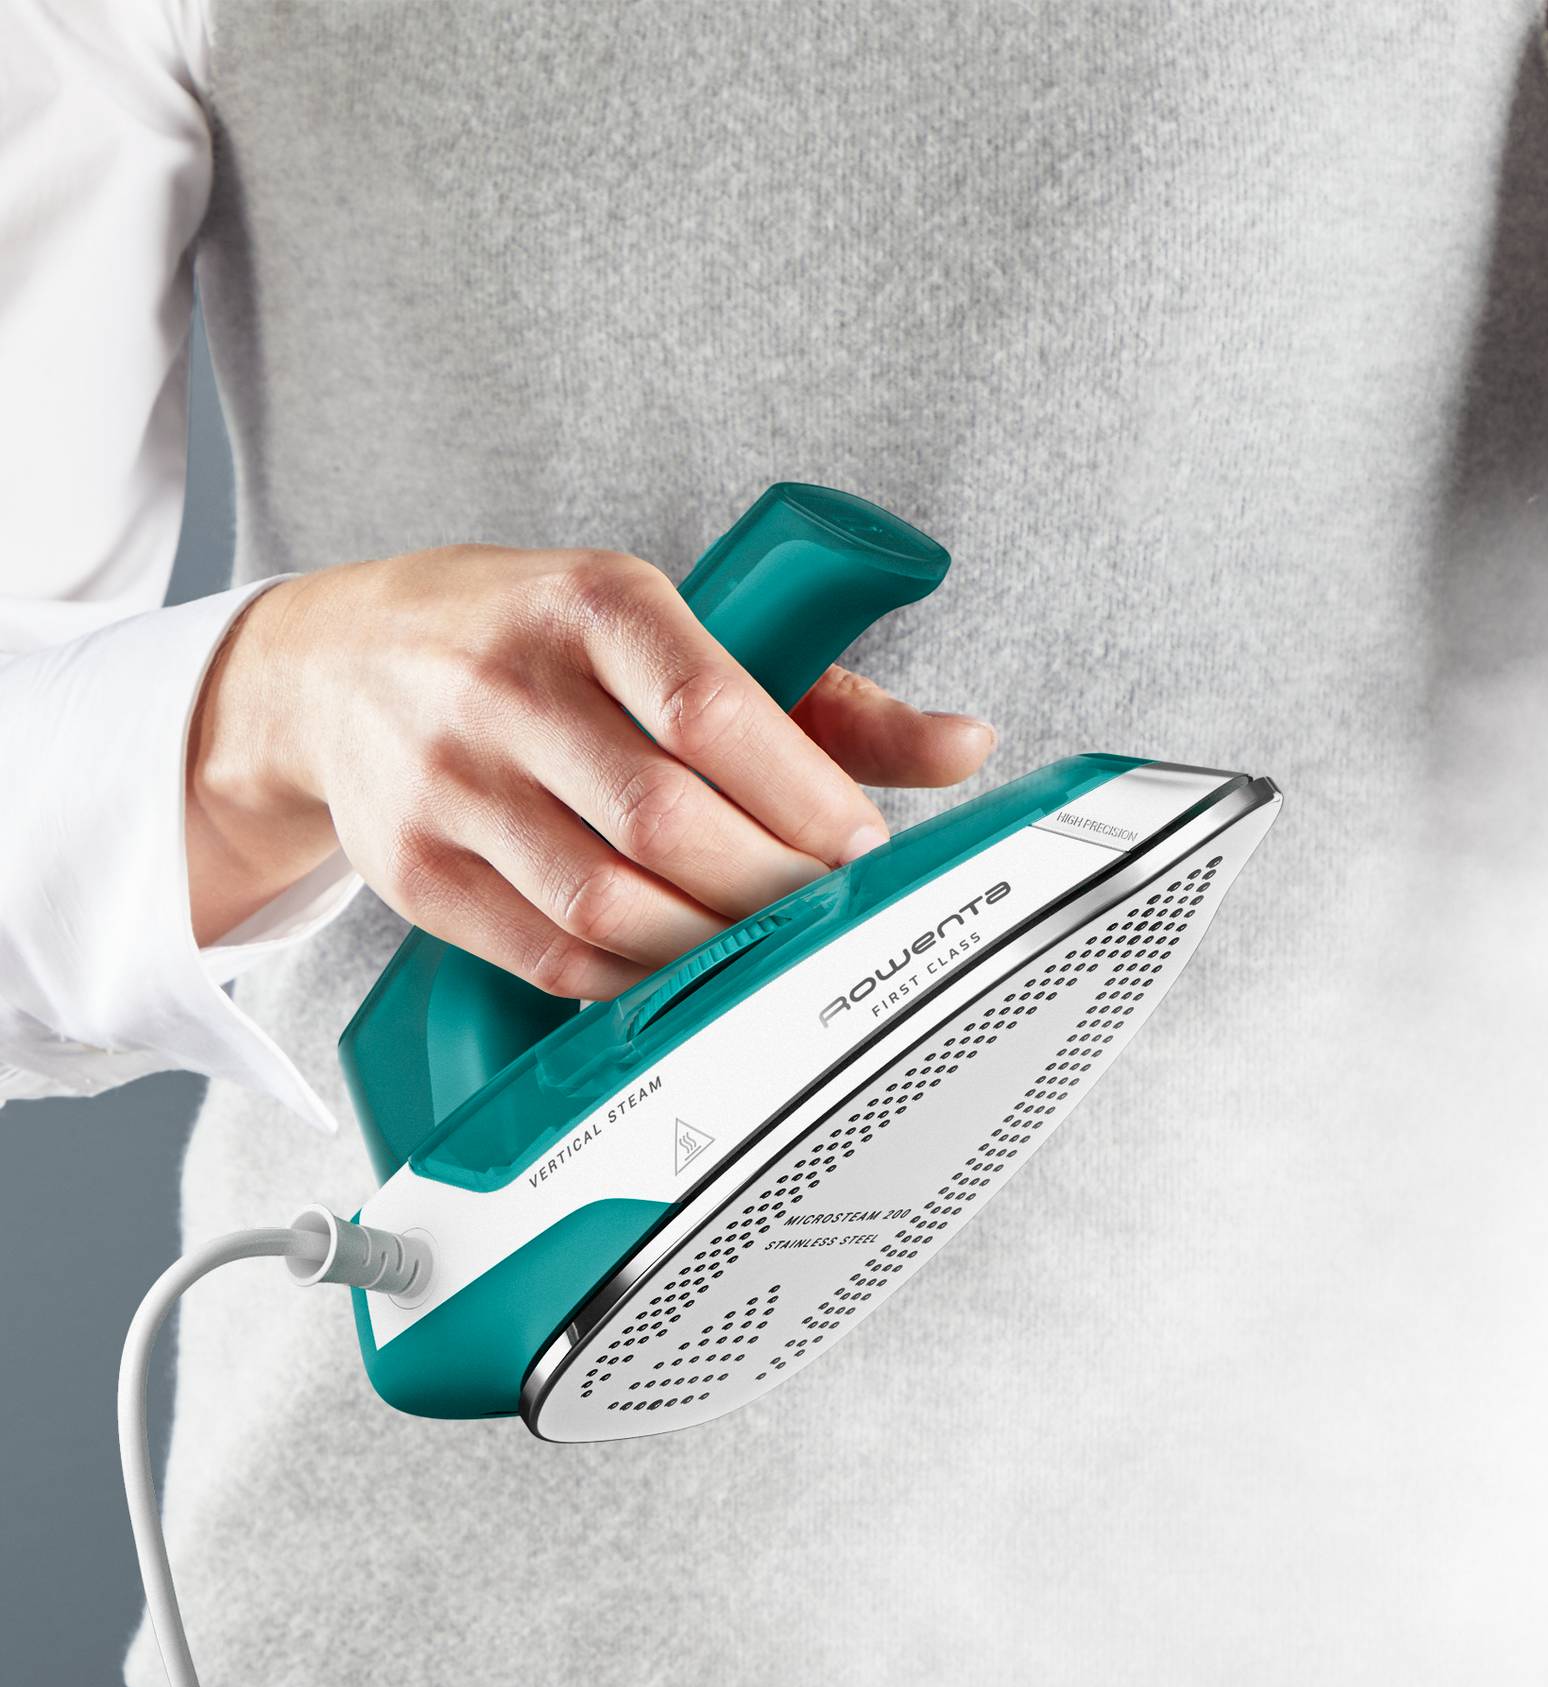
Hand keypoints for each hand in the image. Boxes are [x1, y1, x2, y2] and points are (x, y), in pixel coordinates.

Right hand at [184, 545, 994, 996]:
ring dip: (709, 946)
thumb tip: (967, 747)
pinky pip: (550, 957)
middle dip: (771, 889)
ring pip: (608, 906)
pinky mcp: (414, 869)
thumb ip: (826, 697)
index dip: (803, 799)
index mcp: (591, 602)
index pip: (712, 711)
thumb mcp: (671, 628)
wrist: (336, 664)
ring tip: (757, 941)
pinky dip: (634, 979)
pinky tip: (676, 962)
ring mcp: (448, 780)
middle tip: (819, 910)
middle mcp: (507, 682)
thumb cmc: (534, 641)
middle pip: (668, 825)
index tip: (857, 845)